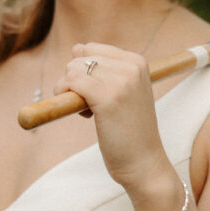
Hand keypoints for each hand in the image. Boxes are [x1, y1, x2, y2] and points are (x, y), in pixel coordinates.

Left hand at [53, 43, 174, 192]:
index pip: (92, 48)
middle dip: (75, 82)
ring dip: (69, 92)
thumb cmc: (128, 132)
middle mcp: (131, 66)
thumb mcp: (120, 93)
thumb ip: (101, 69)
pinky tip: (84, 115)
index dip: (85, 72)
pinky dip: (66, 98)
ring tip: (89, 112)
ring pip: (72, 69)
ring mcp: (121, 81)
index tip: (97, 94)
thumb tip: (76, 47)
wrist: (144, 163)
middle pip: (79, 58)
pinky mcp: (108, 97)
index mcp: (137, 61)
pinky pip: (71, 82)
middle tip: (91, 107)